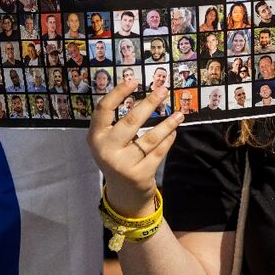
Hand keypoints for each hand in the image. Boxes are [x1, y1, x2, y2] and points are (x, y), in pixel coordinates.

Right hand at [88, 80, 183, 216]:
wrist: (123, 194)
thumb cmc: (118, 157)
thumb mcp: (110, 141)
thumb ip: (118, 122)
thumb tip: (144, 94)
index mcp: (95, 137)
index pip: (104, 109)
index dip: (118, 92)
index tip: (134, 80)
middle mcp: (106, 150)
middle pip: (130, 120)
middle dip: (149, 103)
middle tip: (163, 90)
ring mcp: (122, 164)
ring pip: (150, 138)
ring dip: (167, 124)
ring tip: (179, 114)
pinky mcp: (140, 174)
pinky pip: (158, 151)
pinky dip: (168, 139)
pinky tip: (174, 131)